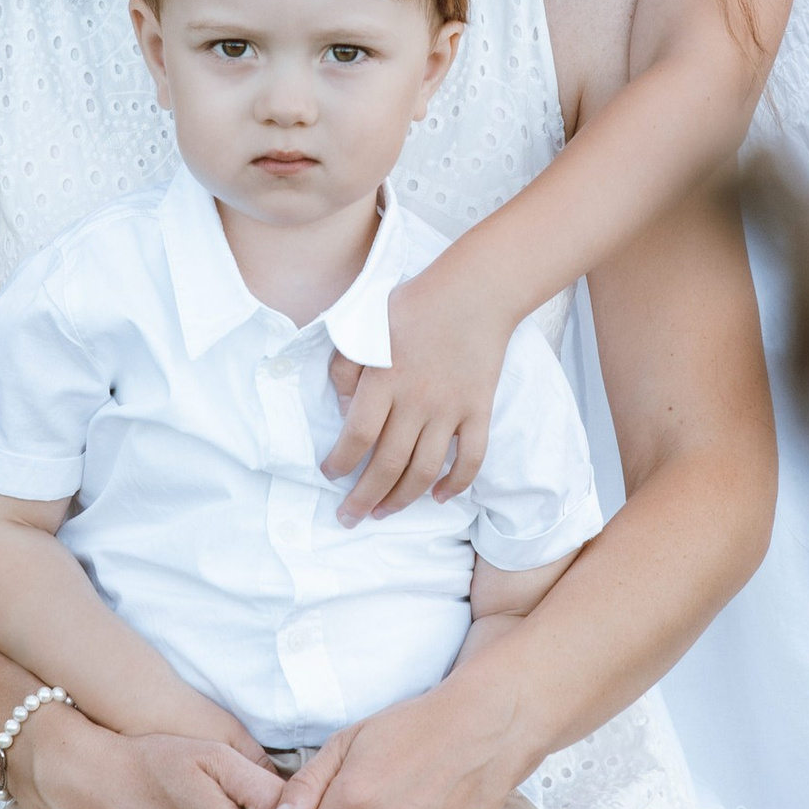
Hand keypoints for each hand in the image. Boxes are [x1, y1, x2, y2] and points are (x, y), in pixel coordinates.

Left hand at [319, 261, 511, 521]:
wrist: (475, 291)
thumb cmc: (414, 304)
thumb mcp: (364, 324)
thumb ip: (345, 365)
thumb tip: (342, 404)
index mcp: (383, 380)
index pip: (357, 436)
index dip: (340, 462)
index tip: (329, 474)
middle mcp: (416, 401)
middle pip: (387, 464)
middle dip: (364, 497)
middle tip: (350, 517)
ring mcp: (451, 409)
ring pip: (425, 469)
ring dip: (402, 498)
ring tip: (384, 512)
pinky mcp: (478, 411)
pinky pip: (471, 458)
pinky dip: (456, 483)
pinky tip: (438, 496)